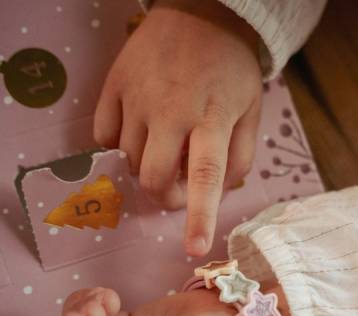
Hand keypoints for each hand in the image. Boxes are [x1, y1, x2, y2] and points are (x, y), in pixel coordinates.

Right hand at [94, 0, 262, 255]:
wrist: (201, 15)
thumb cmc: (232, 71)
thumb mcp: (251, 112)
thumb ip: (240, 158)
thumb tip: (218, 195)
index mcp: (212, 119)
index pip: (205, 175)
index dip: (200, 215)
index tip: (195, 248)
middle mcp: (171, 110)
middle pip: (153, 178)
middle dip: (164, 194)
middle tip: (178, 185)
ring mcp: (136, 97)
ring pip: (127, 160)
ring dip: (145, 165)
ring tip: (166, 143)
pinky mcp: (112, 85)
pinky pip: (103, 137)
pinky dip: (119, 144)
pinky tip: (140, 128)